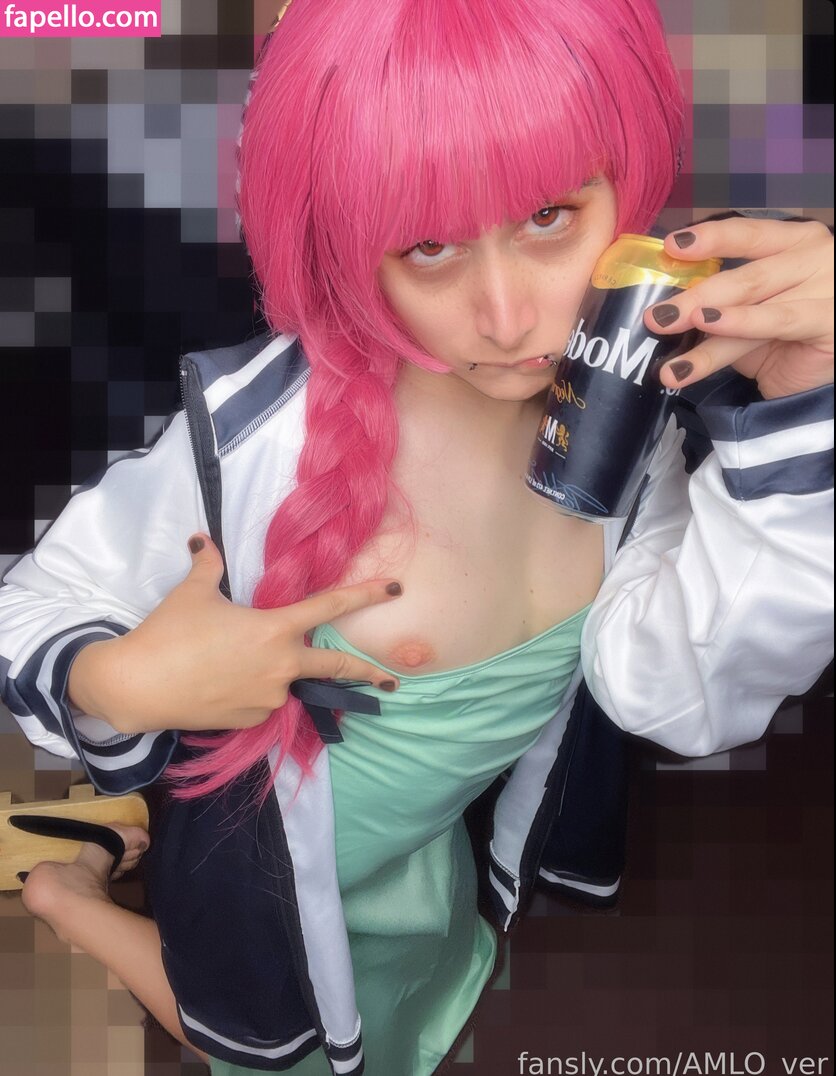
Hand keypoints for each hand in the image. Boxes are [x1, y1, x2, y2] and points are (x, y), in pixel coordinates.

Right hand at [68, 534, 403, 733]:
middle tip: (391, 680)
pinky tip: (220, 685)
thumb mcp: (193, 591)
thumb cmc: (169, 632)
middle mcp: (282, 665)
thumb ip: (209, 563)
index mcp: (275, 628)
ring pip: (286, 683)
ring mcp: (270, 697)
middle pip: (337, 668)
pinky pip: (263, 703)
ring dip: (276, 675)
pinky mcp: (253, 721)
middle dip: (369, 674)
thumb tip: (202, 539)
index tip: (394, 589)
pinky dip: (252, 692)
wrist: (139, 685)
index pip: (330, 607)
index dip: (365, 594)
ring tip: (228, 666)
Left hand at [643, 218, 833, 398]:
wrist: (823, 378)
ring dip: (703, 316)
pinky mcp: (829, 319)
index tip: (670, 246)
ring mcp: (828, 285)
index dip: (710, 238)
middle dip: (694, 294)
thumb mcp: (750, 315)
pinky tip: (708, 326)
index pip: (749, 233)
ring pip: (753, 299)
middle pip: (745, 274)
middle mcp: (815, 256)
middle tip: (655, 315)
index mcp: (795, 242)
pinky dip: (738, 324)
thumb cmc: (785, 340)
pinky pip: (776, 321)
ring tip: (666, 328)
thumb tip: (666, 304)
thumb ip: (723, 301)